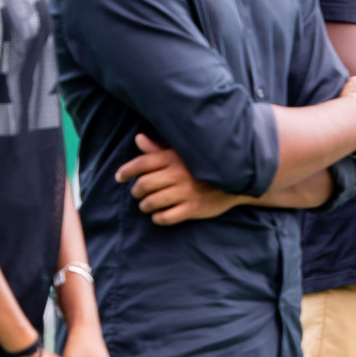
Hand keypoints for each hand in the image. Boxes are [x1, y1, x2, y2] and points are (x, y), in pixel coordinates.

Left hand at [117, 135, 239, 224]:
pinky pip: (165, 217)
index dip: (126, 171)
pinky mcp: (193, 207)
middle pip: (143, 185)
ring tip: (147, 205)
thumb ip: (158, 149)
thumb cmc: (203, 166)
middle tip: (138, 194)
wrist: (236, 180)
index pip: (142, 163)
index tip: (119, 177)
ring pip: (151, 203)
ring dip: (145, 206)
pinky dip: (158, 218)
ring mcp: (186, 192)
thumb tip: (138, 138)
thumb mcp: (183, 153)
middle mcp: (178, 173)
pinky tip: (159, 215)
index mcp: (174, 157)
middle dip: (136, 192)